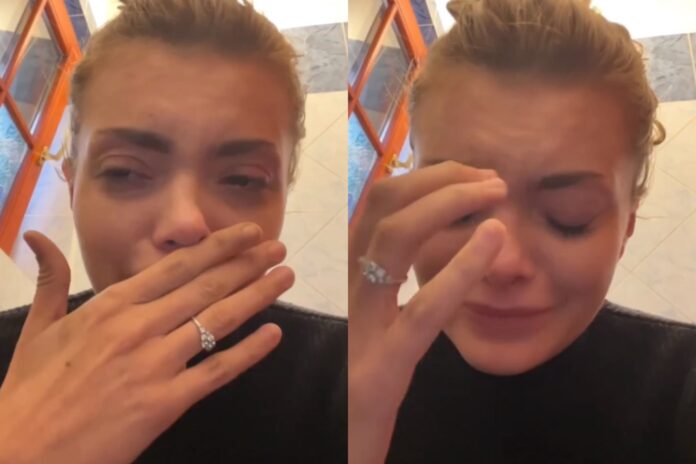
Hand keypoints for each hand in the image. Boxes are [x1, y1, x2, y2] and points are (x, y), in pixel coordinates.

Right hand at [0, 223, 292, 463]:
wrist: (22, 453)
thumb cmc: (29, 392)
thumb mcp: (37, 329)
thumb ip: (51, 280)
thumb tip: (37, 236)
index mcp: (110, 306)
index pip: (177, 267)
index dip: (218, 247)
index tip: (247, 232)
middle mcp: (138, 327)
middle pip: (206, 287)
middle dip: (247, 264)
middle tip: (278, 248)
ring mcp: (154, 365)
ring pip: (218, 321)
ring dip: (257, 296)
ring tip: (284, 278)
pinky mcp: (165, 403)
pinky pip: (216, 371)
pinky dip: (249, 352)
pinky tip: (274, 334)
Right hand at [348, 162, 506, 463]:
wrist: (332, 444)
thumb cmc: (357, 385)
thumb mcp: (376, 325)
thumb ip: (391, 285)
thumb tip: (430, 241)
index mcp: (354, 279)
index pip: (376, 206)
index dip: (422, 177)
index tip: (469, 173)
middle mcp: (350, 291)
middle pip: (380, 208)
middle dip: (439, 179)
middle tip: (491, 178)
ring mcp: (363, 328)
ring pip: (391, 241)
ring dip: (448, 202)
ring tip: (496, 194)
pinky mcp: (382, 369)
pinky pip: (422, 310)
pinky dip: (461, 267)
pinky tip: (494, 240)